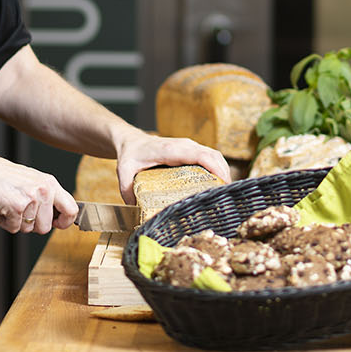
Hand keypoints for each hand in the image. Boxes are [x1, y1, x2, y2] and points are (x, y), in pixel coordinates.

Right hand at [0, 154, 76, 234]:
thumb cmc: (1, 176)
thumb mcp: (32, 180)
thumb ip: (46, 195)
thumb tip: (57, 216)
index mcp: (50, 183)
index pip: (71, 209)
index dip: (64, 222)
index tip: (56, 224)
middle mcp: (44, 190)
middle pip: (46, 227)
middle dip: (32, 225)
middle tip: (20, 213)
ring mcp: (32, 199)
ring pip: (29, 229)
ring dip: (16, 222)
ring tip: (8, 206)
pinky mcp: (17, 207)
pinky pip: (14, 228)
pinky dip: (4, 223)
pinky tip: (0, 208)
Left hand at [114, 134, 230, 203]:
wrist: (131, 141)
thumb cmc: (130, 155)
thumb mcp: (123, 171)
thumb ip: (127, 191)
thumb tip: (135, 210)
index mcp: (169, 149)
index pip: (198, 154)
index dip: (214, 166)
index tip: (223, 181)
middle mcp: (183, 145)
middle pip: (212, 155)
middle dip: (224, 173)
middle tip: (227, 194)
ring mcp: (189, 146)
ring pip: (214, 155)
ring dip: (223, 171)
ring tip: (225, 192)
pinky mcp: (192, 151)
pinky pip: (210, 157)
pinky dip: (218, 168)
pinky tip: (218, 185)